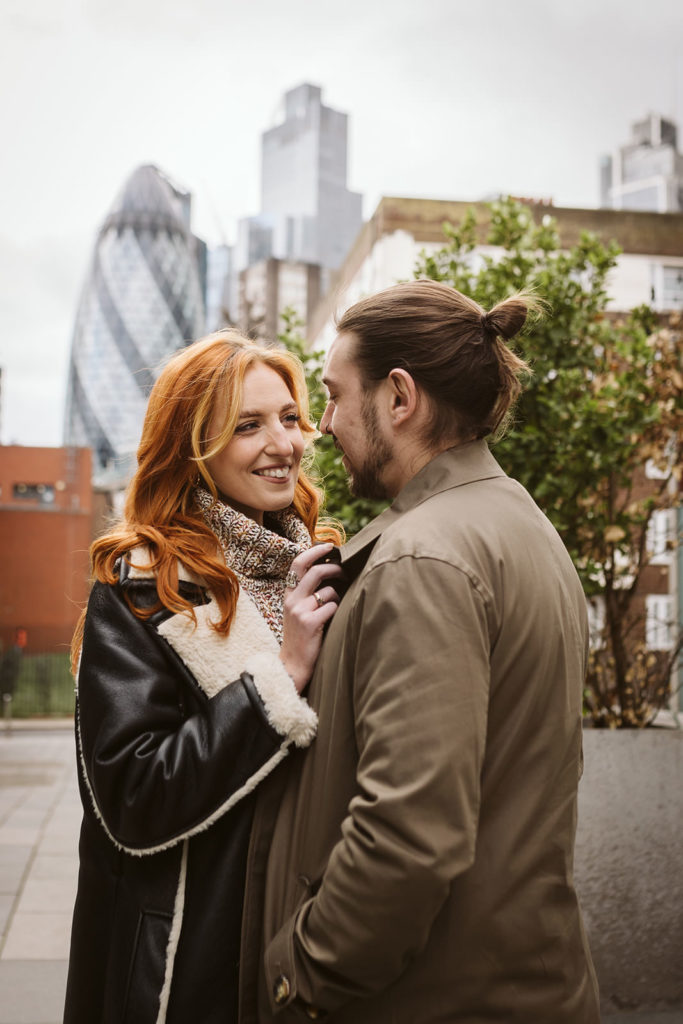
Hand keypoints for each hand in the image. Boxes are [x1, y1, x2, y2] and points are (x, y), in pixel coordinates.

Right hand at [280, 545, 342, 692]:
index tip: (330, 546)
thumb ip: (307, 593)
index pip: (298, 564)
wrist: (292, 664)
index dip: (314, 551)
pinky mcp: (310, 623)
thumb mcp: (298, 611)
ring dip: (338, 596)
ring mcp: (300, 611)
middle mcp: (292, 599)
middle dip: (335, 568)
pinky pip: (332, 607)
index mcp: (289, 594)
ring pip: (328, 591)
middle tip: (345, 571)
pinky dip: (337, 611)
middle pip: (316, 572)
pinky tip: (333, 620)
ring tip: (337, 606)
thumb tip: (331, 571)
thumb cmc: (301, 636)